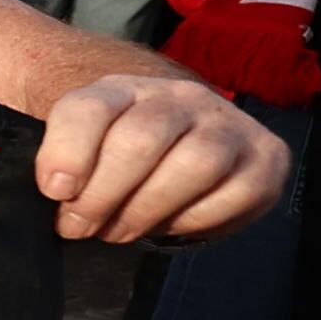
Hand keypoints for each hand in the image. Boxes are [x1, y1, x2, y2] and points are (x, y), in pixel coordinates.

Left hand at [32, 70, 286, 243]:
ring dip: (147, 210)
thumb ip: (63, 165)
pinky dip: (195, 220)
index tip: (54, 191)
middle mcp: (180, 97)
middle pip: (141, 140)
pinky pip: (233, 194)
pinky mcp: (266, 157)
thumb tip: (54, 196)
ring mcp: (227, 124)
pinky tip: (171, 222)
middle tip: (80, 225)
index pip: (89, 108)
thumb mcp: (84, 149)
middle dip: (103, 195)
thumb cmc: (121, 155)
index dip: (66, 152)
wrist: (187, 145)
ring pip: (193, 164)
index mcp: (124, 89)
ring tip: (120, 230)